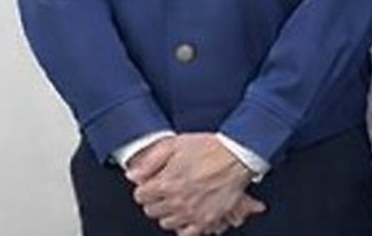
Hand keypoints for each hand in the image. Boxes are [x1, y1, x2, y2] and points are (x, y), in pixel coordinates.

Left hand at [128, 133, 264, 234]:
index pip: (140, 196)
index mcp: (166, 183)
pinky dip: (184, 227)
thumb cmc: (210, 147)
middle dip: (156, 200)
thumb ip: (150, 160)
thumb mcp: (176, 144)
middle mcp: (176, 201)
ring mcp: (191, 213)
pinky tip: (188, 215)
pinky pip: (186, 233)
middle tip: (166, 191)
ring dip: (168, 213)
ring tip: (178, 201)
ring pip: (166, 223)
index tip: (152, 184)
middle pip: (151, 211)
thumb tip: (133, 175)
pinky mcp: (206, 220)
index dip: (146, 188)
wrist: (239, 156)